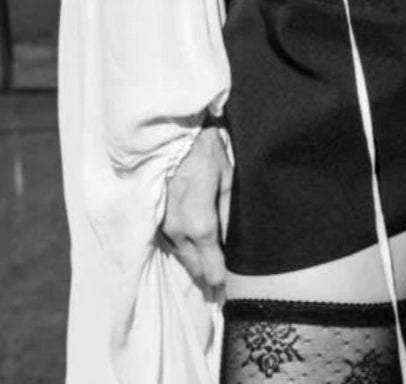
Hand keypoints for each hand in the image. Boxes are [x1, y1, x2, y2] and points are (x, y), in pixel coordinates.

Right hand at [160, 125, 231, 291]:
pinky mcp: (155, 221)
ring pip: (184, 258)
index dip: (224, 278)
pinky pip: (174, 244)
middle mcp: (177, 233)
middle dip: (211, 274)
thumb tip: (237, 244)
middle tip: (227, 276)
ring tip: (215, 260)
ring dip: (198, 261)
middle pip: (196, 269)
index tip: (235, 284)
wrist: (171, 134)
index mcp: (198, 225)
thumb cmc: (205, 153)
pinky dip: (186, 248)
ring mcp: (163, 228)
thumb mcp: (228, 181)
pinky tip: (198, 243)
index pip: (212, 269)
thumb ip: (231, 216)